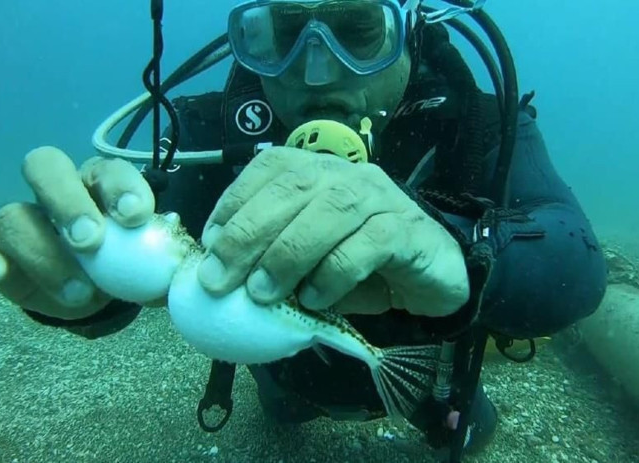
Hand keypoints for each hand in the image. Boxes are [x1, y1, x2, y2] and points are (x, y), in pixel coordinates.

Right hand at [0, 146, 154, 319]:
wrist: (94, 296)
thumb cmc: (127, 269)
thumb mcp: (153, 265)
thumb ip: (167, 261)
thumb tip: (188, 265)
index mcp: (101, 186)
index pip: (108, 169)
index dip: (122, 187)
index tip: (137, 217)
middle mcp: (57, 193)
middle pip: (46, 167)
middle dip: (68, 201)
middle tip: (91, 241)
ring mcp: (19, 221)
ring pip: (11, 214)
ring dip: (41, 253)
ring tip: (77, 292)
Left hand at [197, 147, 469, 316]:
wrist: (429, 275)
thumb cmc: (359, 266)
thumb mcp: (307, 259)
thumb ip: (270, 256)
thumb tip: (218, 275)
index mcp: (317, 171)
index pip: (270, 167)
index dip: (235, 201)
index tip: (209, 243)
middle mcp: (347, 174)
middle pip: (294, 188)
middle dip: (249, 232)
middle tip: (220, 276)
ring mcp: (380, 198)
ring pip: (330, 211)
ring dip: (288, 253)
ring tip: (262, 292)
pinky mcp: (406, 229)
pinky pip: (368, 244)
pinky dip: (334, 272)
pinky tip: (315, 298)